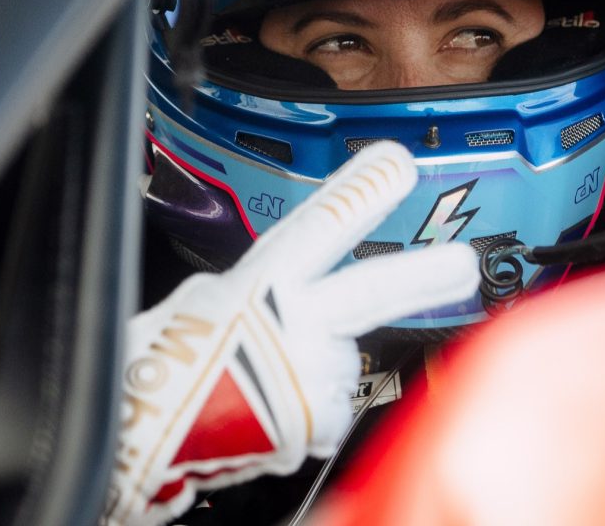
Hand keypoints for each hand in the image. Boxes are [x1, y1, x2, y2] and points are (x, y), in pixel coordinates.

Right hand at [104, 142, 477, 525]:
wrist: (142, 440)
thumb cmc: (160, 371)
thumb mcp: (201, 306)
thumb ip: (255, 291)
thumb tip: (280, 289)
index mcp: (258, 282)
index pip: (316, 225)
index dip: (360, 192)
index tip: (398, 163)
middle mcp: (290, 320)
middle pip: (367, 290)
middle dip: (420, 274)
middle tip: (463, 266)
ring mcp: (306, 370)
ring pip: (336, 362)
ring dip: (311, 372)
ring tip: (256, 387)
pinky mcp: (314, 418)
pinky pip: (324, 410)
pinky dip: (303, 414)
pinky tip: (262, 415)